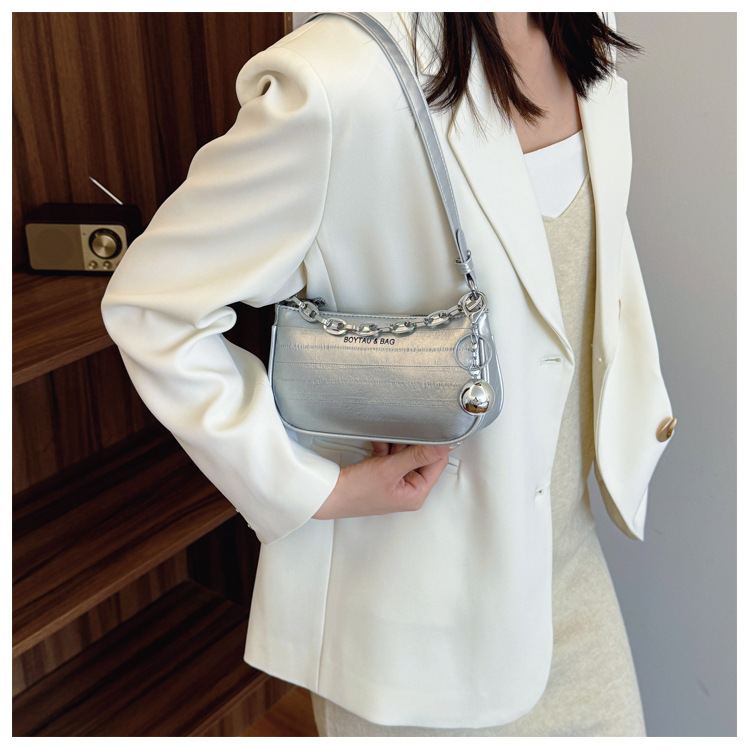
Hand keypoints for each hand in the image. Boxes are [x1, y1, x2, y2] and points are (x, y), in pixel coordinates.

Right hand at [312, 442, 450, 519]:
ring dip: (395, 444)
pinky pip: (391, 455)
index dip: (434, 446)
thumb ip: (418, 456)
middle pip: (420, 457)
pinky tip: (378, 443)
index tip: (432, 430)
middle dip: (409, 444)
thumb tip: (442, 447)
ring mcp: (396, 482)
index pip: (437, 464)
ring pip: (404, 454)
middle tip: (403, 433)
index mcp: (416, 494)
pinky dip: (385, 447)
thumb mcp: (390, 469)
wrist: (329, 495)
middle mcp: (409, 489)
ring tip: (387, 439)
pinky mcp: (384, 475)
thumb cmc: (356, 492)